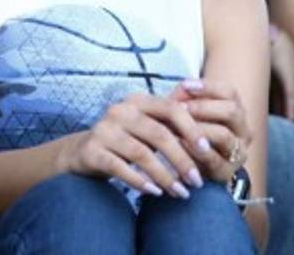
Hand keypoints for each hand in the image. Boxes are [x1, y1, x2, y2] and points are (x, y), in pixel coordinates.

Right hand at [56, 92, 215, 197]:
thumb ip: (173, 122)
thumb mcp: (148, 125)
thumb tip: (210, 127)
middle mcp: (120, 110)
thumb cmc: (126, 139)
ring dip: (165, 176)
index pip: (171, 109)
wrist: (83, 152)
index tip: (207, 151)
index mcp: (138, 100)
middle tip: (197, 182)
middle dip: (182, 160)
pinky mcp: (92, 151)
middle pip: (159, 134)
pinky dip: (140, 181)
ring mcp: (104, 130)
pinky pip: (120, 168)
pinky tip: (155, 193)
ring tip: (180, 193)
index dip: (191, 129)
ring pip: (142, 154)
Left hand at [168, 78, 253, 182]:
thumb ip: (185, 97)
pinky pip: (213, 159)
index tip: (185, 85)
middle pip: (231, 111)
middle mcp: (244, 131)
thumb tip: (184, 87)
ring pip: (224, 135)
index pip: (230, 92)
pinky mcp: (226, 171)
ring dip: (198, 129)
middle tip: (179, 108)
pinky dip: (194, 150)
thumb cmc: (188, 131)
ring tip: (176, 126)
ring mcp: (239, 153)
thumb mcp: (187, 111)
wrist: (192, 167)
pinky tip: (177, 145)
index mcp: (237, 111)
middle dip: (202, 108)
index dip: (208, 86)